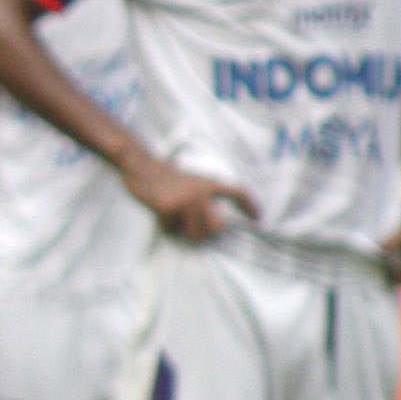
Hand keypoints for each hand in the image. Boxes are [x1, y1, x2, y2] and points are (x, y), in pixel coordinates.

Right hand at [123, 151, 258, 245]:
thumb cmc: (166, 178)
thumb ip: (204, 199)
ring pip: (195, 234)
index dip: (249, 204)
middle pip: (216, 227)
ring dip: (184, 231)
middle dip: (207, 233)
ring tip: (174, 219)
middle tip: (198, 230)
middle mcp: (201, 192)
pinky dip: (165, 226)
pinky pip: (172, 230)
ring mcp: (185, 200)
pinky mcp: (168, 208)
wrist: (142, 166)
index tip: (258, 216)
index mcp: (209, 183)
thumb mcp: (191, 182)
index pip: (237, 192)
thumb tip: (214, 226)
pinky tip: (159, 212)